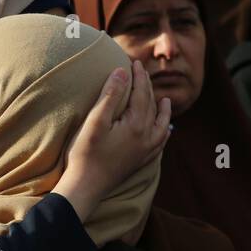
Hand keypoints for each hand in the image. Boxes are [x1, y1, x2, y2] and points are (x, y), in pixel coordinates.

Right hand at [56, 61, 171, 221]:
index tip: (135, 62)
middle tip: (142, 73)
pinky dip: (163, 134)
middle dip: (148, 88)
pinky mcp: (140, 162)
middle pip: (151, 106)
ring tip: (165, 100)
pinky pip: (159, 144)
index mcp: (136, 125)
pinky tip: (164, 132)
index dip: (138, 76)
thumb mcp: (95, 121)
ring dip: (162, 111)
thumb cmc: (86, 154)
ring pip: (160, 125)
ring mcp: (145, 152)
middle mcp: (146, 138)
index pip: (141, 93)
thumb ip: (110, 95)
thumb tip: (123, 71)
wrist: (86, 187)